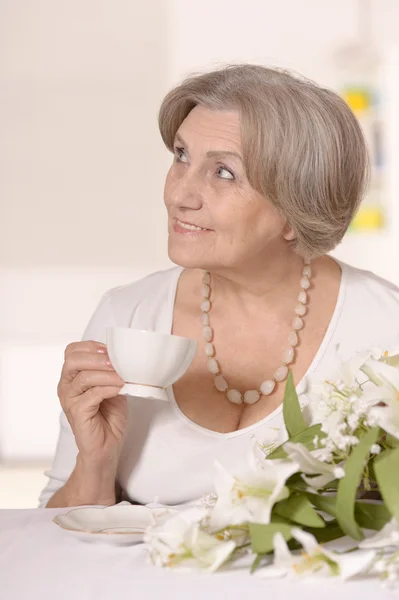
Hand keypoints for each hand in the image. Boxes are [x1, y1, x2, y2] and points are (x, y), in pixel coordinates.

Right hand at [57, 341, 127, 464]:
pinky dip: (108, 388)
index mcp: (72, 376)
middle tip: (115, 362)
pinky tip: (119, 389)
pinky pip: (91, 394)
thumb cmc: (109, 416)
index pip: (72, 351)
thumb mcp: (112, 386)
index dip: (92, 347)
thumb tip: (124, 356)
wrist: (107, 445)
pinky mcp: (77, 413)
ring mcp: (69, 399)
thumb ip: (112, 372)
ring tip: (122, 377)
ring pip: (84, 377)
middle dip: (97, 358)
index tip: (111, 350)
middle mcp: (66, 386)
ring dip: (107, 374)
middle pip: (73, 360)